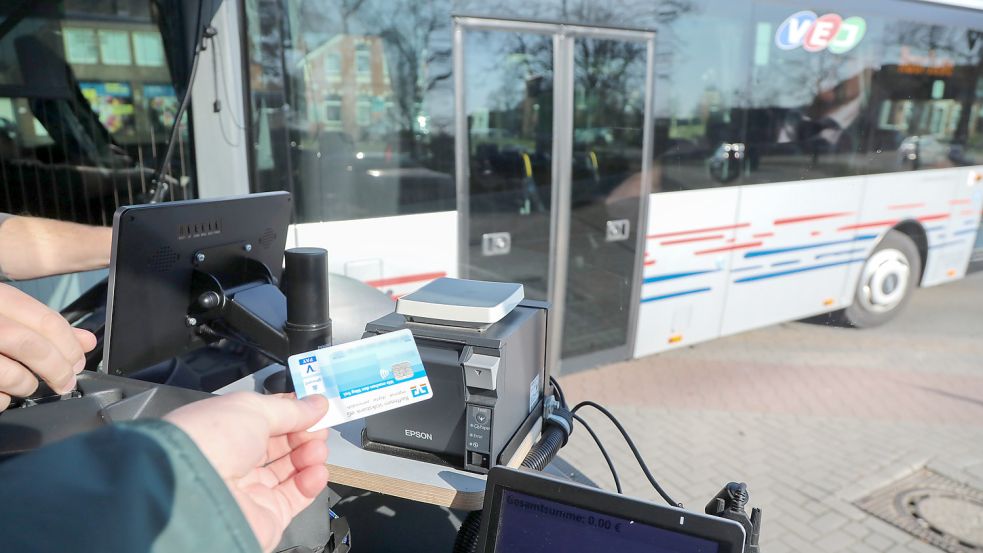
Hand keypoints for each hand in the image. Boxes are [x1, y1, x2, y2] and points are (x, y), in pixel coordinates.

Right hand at [0, 283, 95, 409]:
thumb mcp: (5, 313)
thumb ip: (43, 326)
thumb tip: (86, 342)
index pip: (45, 320)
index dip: (70, 345)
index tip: (79, 361)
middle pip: (30, 346)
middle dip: (57, 369)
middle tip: (66, 382)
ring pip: (10, 374)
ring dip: (28, 385)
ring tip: (29, 386)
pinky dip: (2, 400)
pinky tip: (2, 394)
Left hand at [164, 392, 329, 551]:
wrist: (193, 491)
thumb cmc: (210, 441)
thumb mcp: (253, 408)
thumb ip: (290, 408)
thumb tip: (317, 405)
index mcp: (223, 431)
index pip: (264, 421)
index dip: (290, 413)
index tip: (314, 407)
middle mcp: (234, 461)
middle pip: (279, 446)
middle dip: (303, 434)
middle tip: (320, 428)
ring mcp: (250, 490)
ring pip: (290, 472)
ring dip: (310, 456)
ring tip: (318, 448)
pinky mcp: (266, 516)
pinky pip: (295, 498)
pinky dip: (311, 483)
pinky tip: (317, 470)